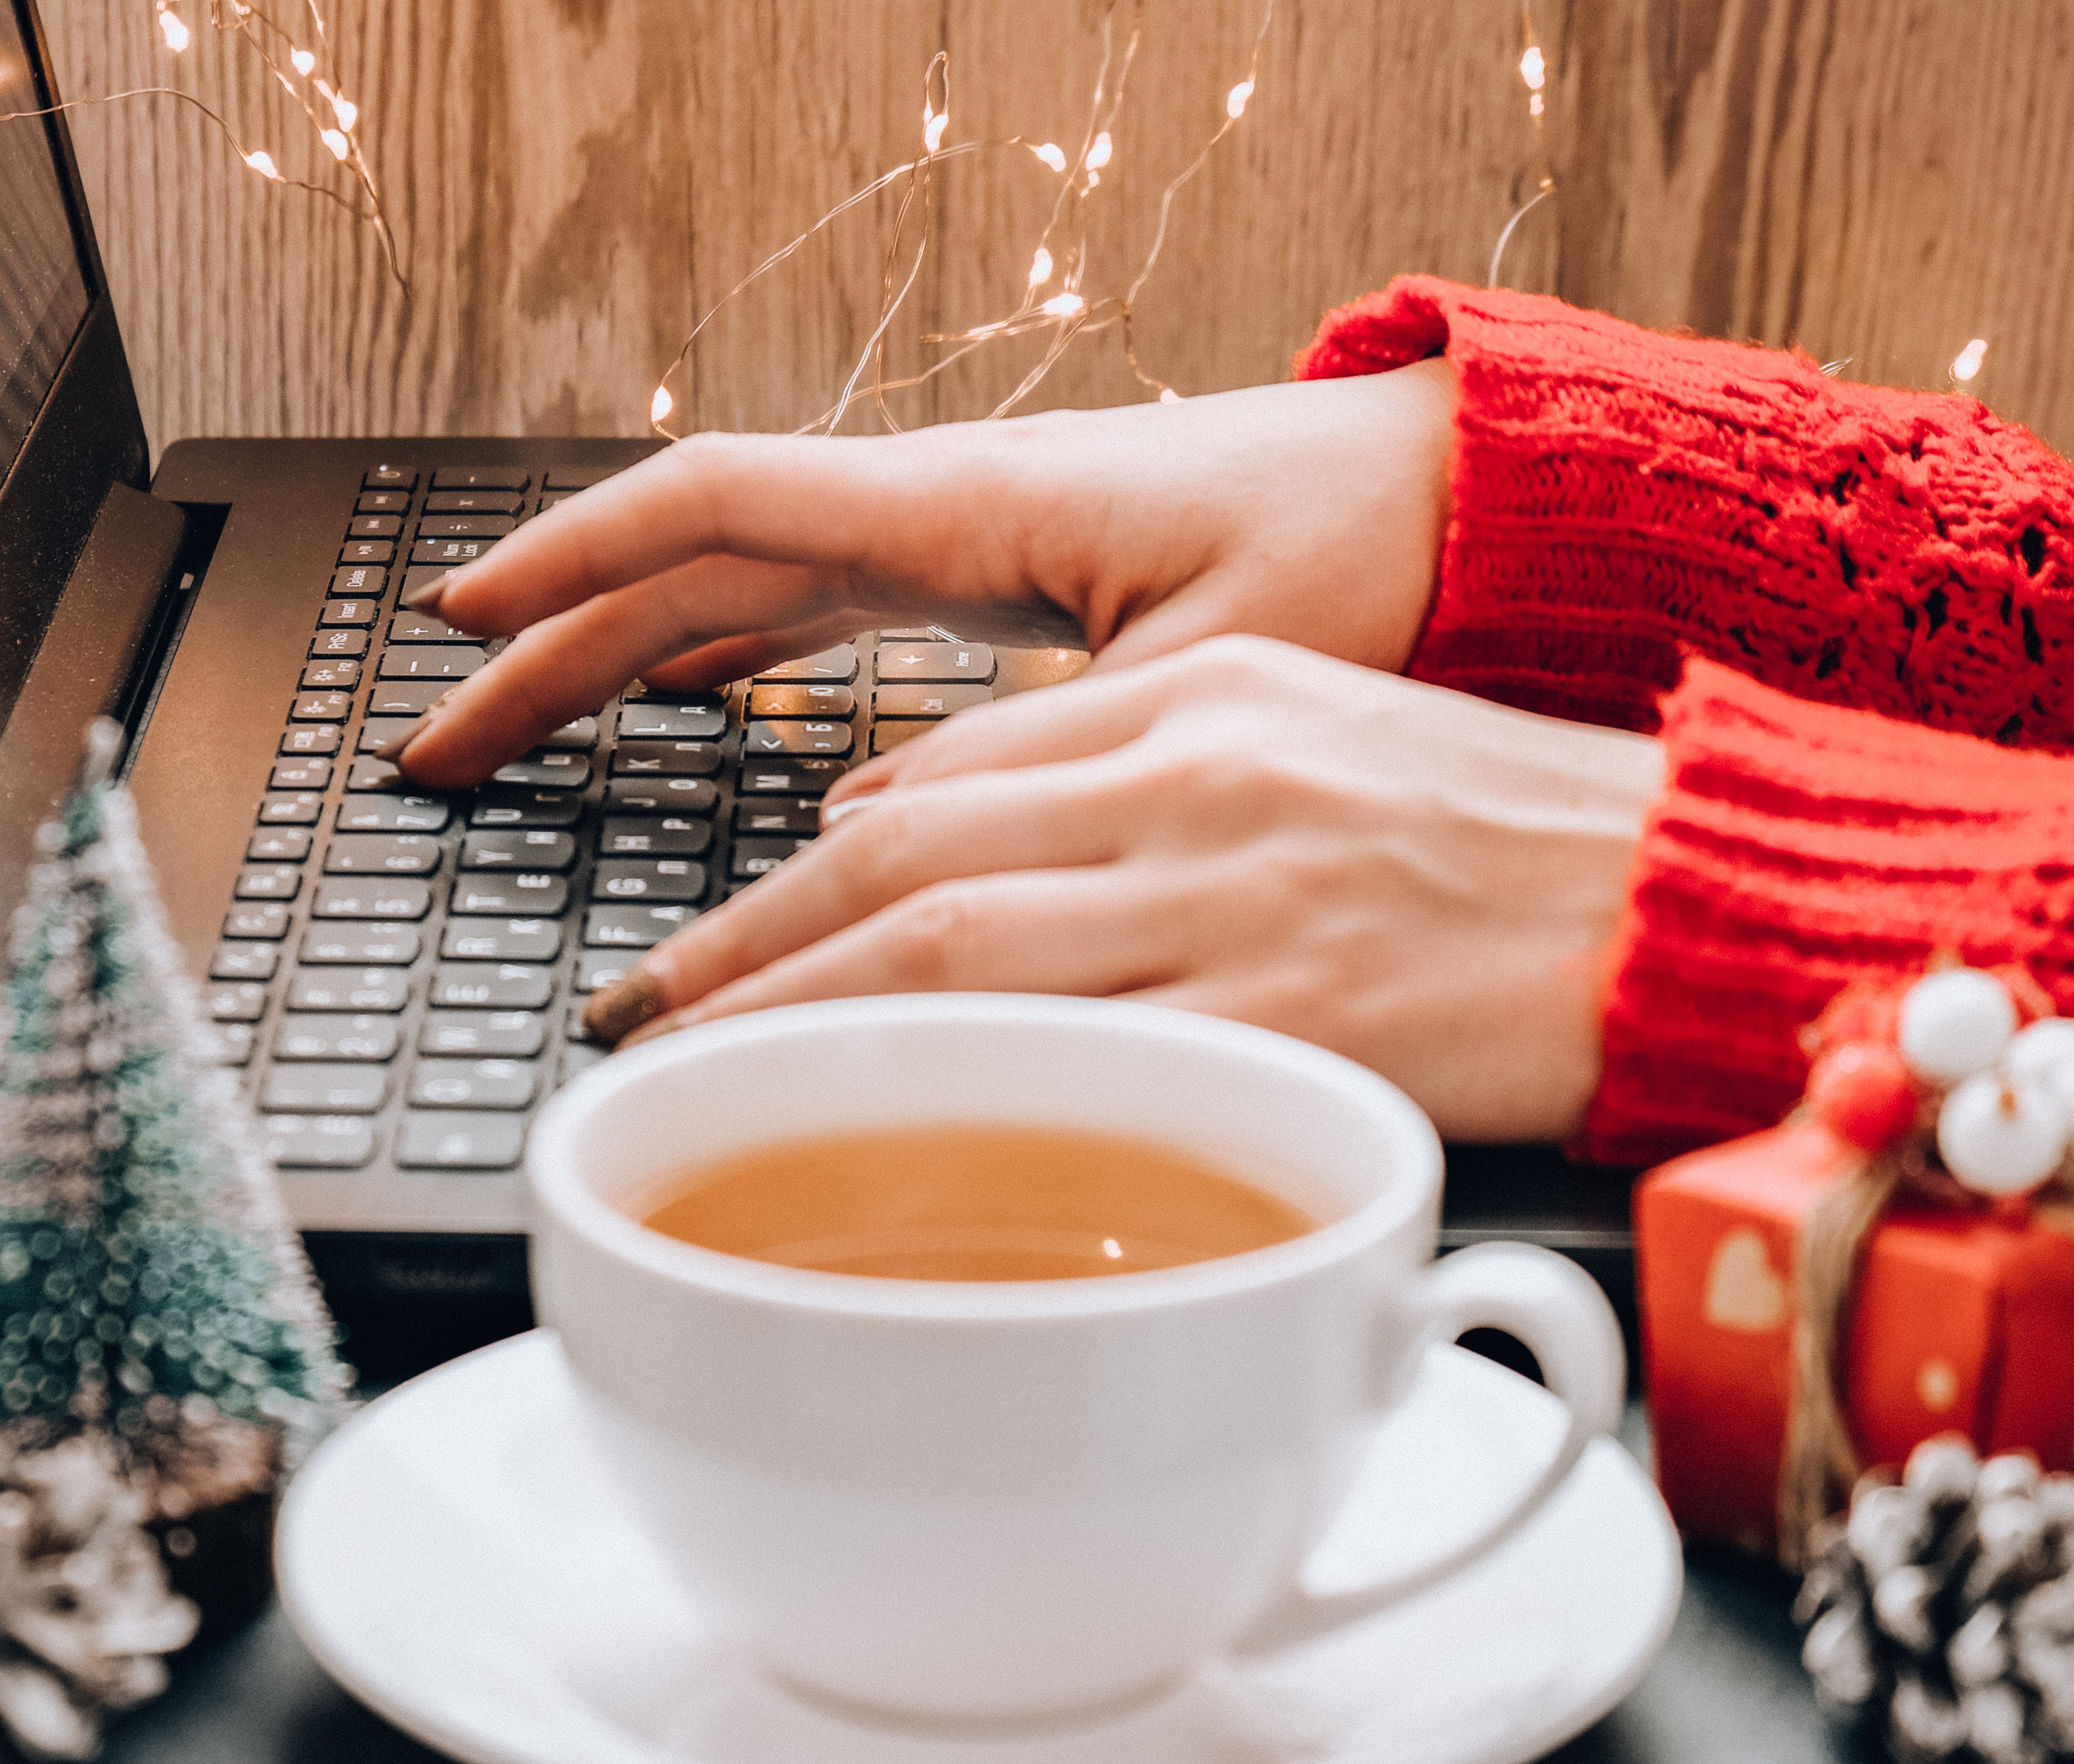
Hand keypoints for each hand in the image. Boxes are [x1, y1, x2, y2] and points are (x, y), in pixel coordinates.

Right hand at [389, 361, 1454, 786]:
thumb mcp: (1211, 671)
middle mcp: (940, 512)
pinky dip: (731, 656)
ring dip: (622, 654)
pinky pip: (820, 614)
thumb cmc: (1365, 557)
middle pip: (692, 561)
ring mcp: (960, 547)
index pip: (716, 506)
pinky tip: (689, 704)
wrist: (1468, 507)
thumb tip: (866, 829)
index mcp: (969, 505)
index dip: (574, 561)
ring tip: (518, 726)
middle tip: (442, 731)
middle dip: (556, 643)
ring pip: (742, 589)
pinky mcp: (998, 588)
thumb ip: (1045, 749)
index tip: (461, 617)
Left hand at [585, 636, 1667, 1142]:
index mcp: (1194, 701)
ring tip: (698, 1080)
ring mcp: (1237, 905)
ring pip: (954, 957)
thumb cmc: (1482, 835)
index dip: (795, 871)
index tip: (716, 939)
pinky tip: (884, 1134)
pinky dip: (960, 1098)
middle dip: (747, 949)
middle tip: (642, 1017)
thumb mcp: (1290, 735)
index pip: (934, 781)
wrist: (1681, 897)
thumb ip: (1101, 767)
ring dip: (803, 1023)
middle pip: (904, 863)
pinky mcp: (1294, 1024)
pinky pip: (1082, 1066)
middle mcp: (1195, 784)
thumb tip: (910, 826)